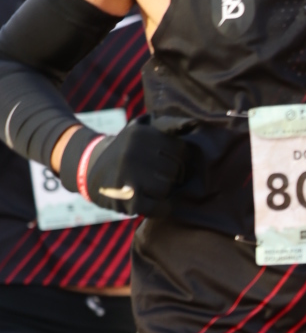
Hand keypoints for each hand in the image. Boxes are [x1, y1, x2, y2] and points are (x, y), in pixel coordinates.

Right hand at [78, 120, 195, 216]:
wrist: (87, 168)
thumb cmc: (124, 151)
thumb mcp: (137, 130)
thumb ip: (164, 126)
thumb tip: (191, 124)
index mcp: (142, 134)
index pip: (182, 151)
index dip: (176, 160)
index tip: (164, 162)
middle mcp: (135, 152)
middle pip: (175, 171)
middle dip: (168, 176)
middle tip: (152, 176)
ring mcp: (131, 174)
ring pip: (167, 188)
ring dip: (161, 192)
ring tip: (146, 187)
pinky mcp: (128, 198)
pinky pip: (159, 207)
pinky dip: (160, 208)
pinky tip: (151, 202)